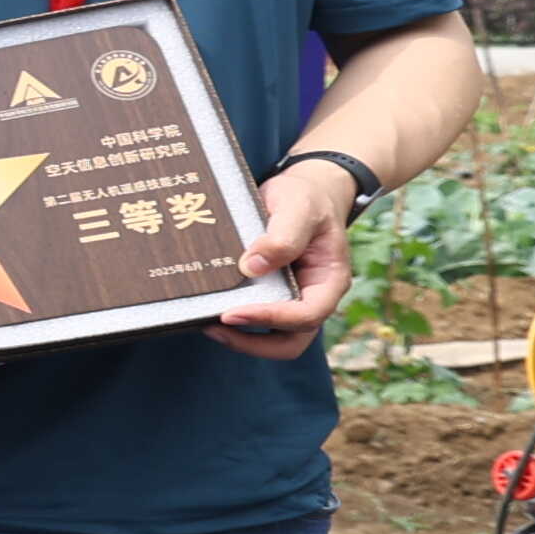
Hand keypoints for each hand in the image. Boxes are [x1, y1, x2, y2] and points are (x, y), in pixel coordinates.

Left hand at [213, 158, 361, 359]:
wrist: (304, 191)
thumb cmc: (306, 198)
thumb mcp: (298, 207)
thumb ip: (282, 237)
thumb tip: (251, 267)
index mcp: (330, 281)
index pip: (307, 314)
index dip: (271, 319)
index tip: (232, 313)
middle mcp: (314, 297)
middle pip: (290, 342)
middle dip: (252, 342)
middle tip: (212, 327)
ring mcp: (294, 299)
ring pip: (273, 339)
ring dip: (240, 337)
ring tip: (205, 322)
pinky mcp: (273, 295)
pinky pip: (257, 318)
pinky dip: (234, 321)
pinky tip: (209, 306)